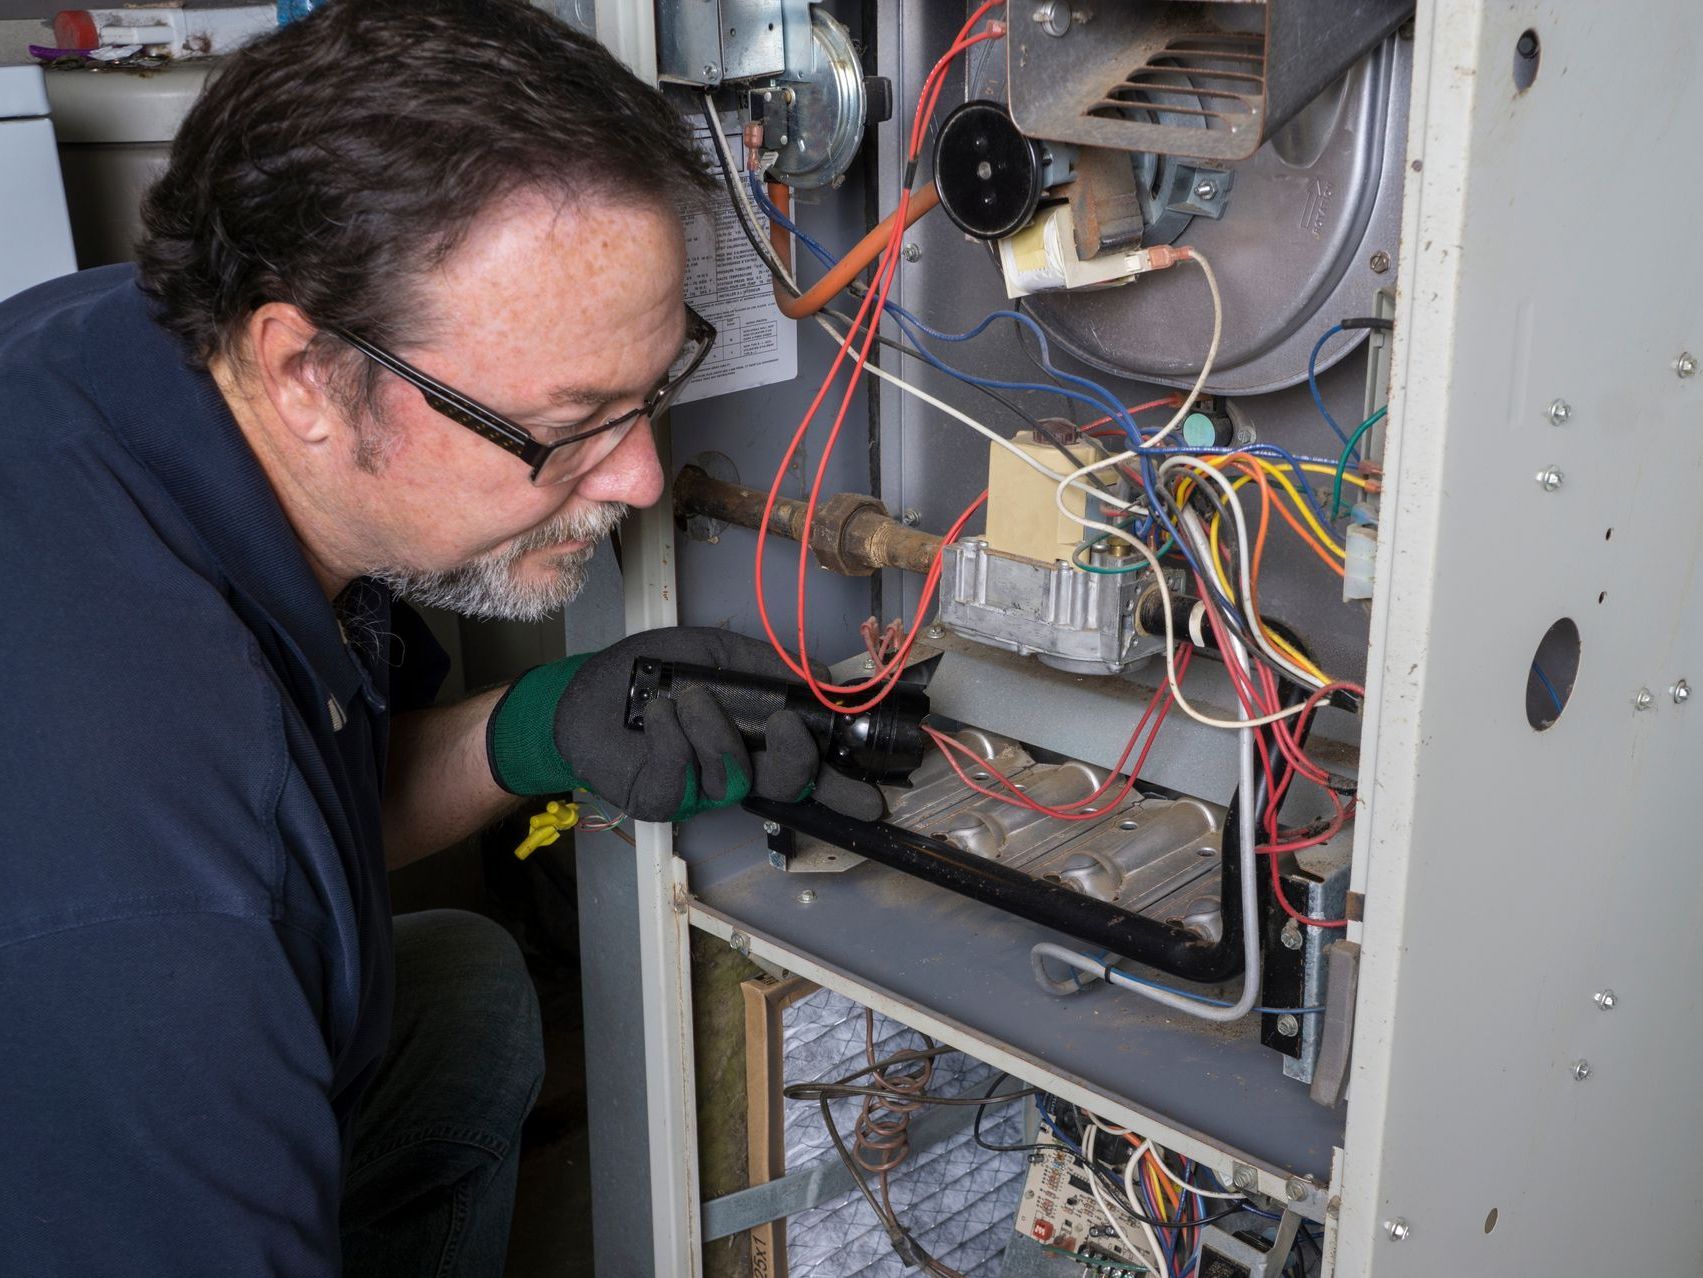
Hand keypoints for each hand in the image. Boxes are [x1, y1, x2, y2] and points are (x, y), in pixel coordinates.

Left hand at [486, 627, 883, 822]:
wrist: (586, 690)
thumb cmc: (651, 672)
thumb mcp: (716, 653)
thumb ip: (768, 665)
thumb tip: (822, 673)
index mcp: (756, 740)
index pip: (808, 770)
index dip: (842, 787)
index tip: (873, 795)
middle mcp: (735, 770)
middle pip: (786, 785)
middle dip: (796, 760)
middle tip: (788, 726)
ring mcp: (698, 791)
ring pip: (732, 777)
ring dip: (713, 729)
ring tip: (686, 696)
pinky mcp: (660, 799)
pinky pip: (681, 776)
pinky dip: (672, 736)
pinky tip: (657, 713)